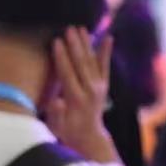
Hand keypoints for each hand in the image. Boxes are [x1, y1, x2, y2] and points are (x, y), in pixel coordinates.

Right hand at [45, 28, 115, 161]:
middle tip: (69, 28)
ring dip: (86, 43)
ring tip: (80, 28)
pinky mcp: (104, 84)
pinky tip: (108, 37)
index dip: (62, 56)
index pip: (67, 73)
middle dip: (74, 45)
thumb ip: (56, 114)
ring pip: (92, 61)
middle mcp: (90, 90)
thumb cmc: (68, 131)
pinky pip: (105, 65)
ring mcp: (99, 87)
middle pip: (81, 64)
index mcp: (76, 99)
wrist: (89, 137)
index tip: (56, 41)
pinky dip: (106, 51)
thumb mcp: (57, 126)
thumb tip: (56, 102)